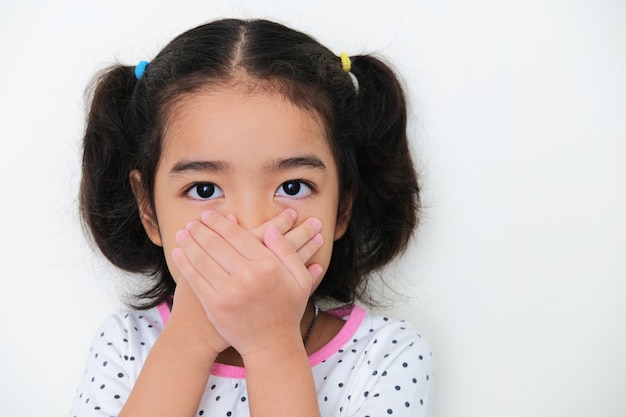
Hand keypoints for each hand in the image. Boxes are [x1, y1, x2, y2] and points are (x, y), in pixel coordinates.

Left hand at [172, 210, 323, 356]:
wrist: (271, 344)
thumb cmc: (287, 309)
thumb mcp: (299, 279)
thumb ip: (287, 251)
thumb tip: (272, 229)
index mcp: (268, 265)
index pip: (237, 235)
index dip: (220, 223)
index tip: (209, 215)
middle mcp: (247, 276)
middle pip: (216, 244)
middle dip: (201, 230)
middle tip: (193, 222)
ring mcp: (228, 292)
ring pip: (202, 258)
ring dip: (189, 243)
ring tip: (183, 233)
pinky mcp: (214, 305)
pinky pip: (195, 278)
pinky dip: (185, 263)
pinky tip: (179, 253)